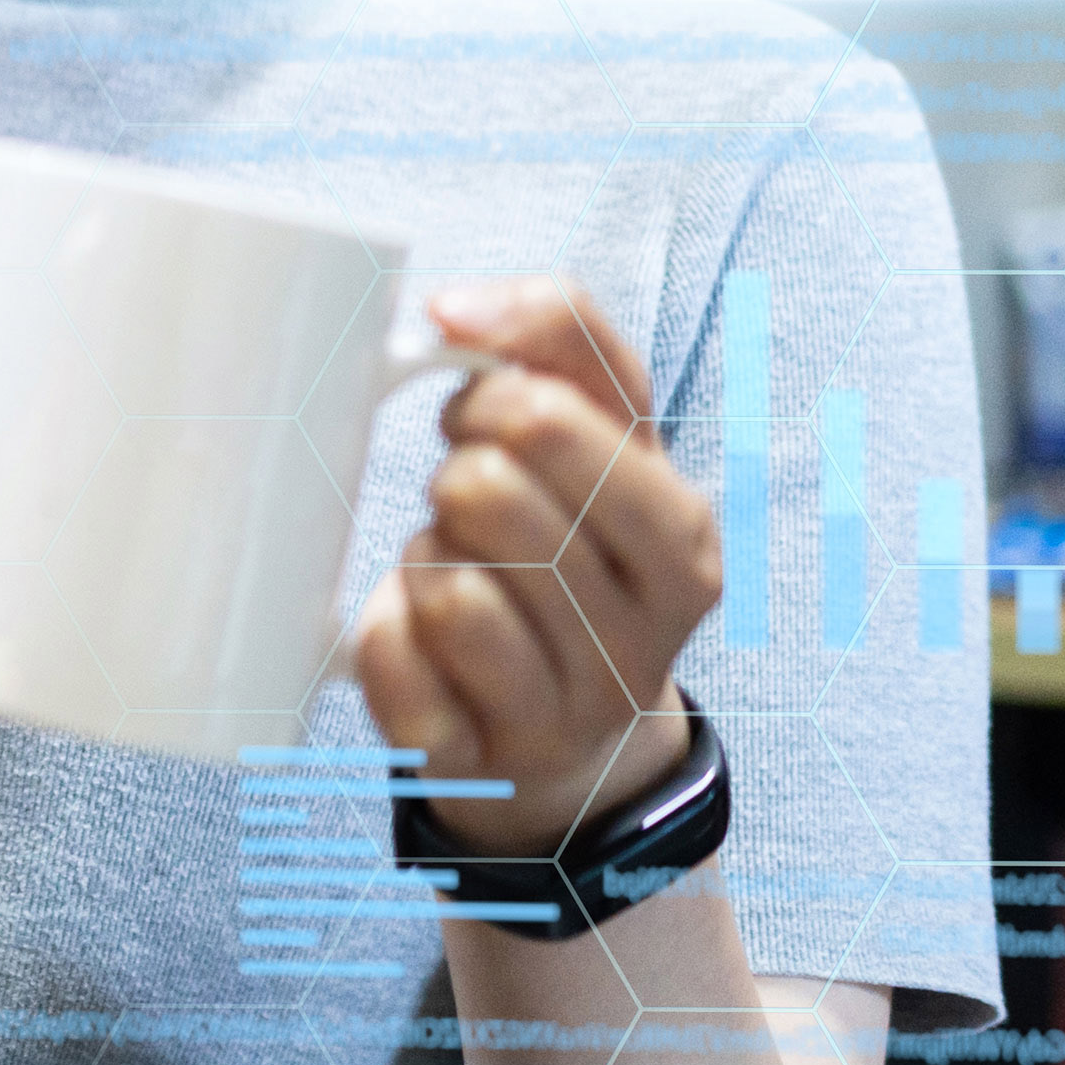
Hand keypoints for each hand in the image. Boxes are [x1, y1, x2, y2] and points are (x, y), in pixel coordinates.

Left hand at [346, 274, 722, 858]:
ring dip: (423, 556)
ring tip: (456, 569)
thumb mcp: (604, 430)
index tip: (483, 418)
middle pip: (483, 491)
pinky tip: (419, 633)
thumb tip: (450, 307)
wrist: (563, 723)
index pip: (549, 415)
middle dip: (455, 475)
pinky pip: (389, 656)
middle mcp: (639, 640)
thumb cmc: (571, 540)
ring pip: (441, 580)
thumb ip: (554, 332)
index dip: (486, 398)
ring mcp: (558, 711)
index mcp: (682, 542)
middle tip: (467, 498)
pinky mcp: (470, 758)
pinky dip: (382, 628)